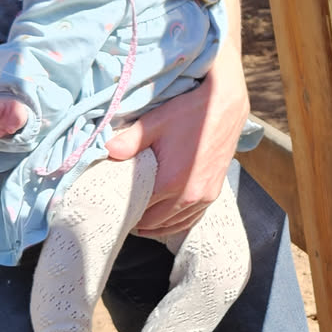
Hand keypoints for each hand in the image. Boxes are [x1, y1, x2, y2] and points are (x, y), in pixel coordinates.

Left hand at [103, 52, 249, 238]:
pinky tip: (167, 221)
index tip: (113, 210)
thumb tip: (106, 152)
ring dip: (156, 226)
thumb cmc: (190, 112)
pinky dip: (177, 223)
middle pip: (155, 222)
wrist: (225, 105)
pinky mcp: (214, 192)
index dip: (124, 211)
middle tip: (122, 217)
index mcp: (171, 181)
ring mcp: (204, 196)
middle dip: (137, 221)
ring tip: (139, 223)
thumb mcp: (155, 122)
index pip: (139, 209)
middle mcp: (189, 195)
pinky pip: (192, 218)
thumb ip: (129, 141)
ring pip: (174, 224)